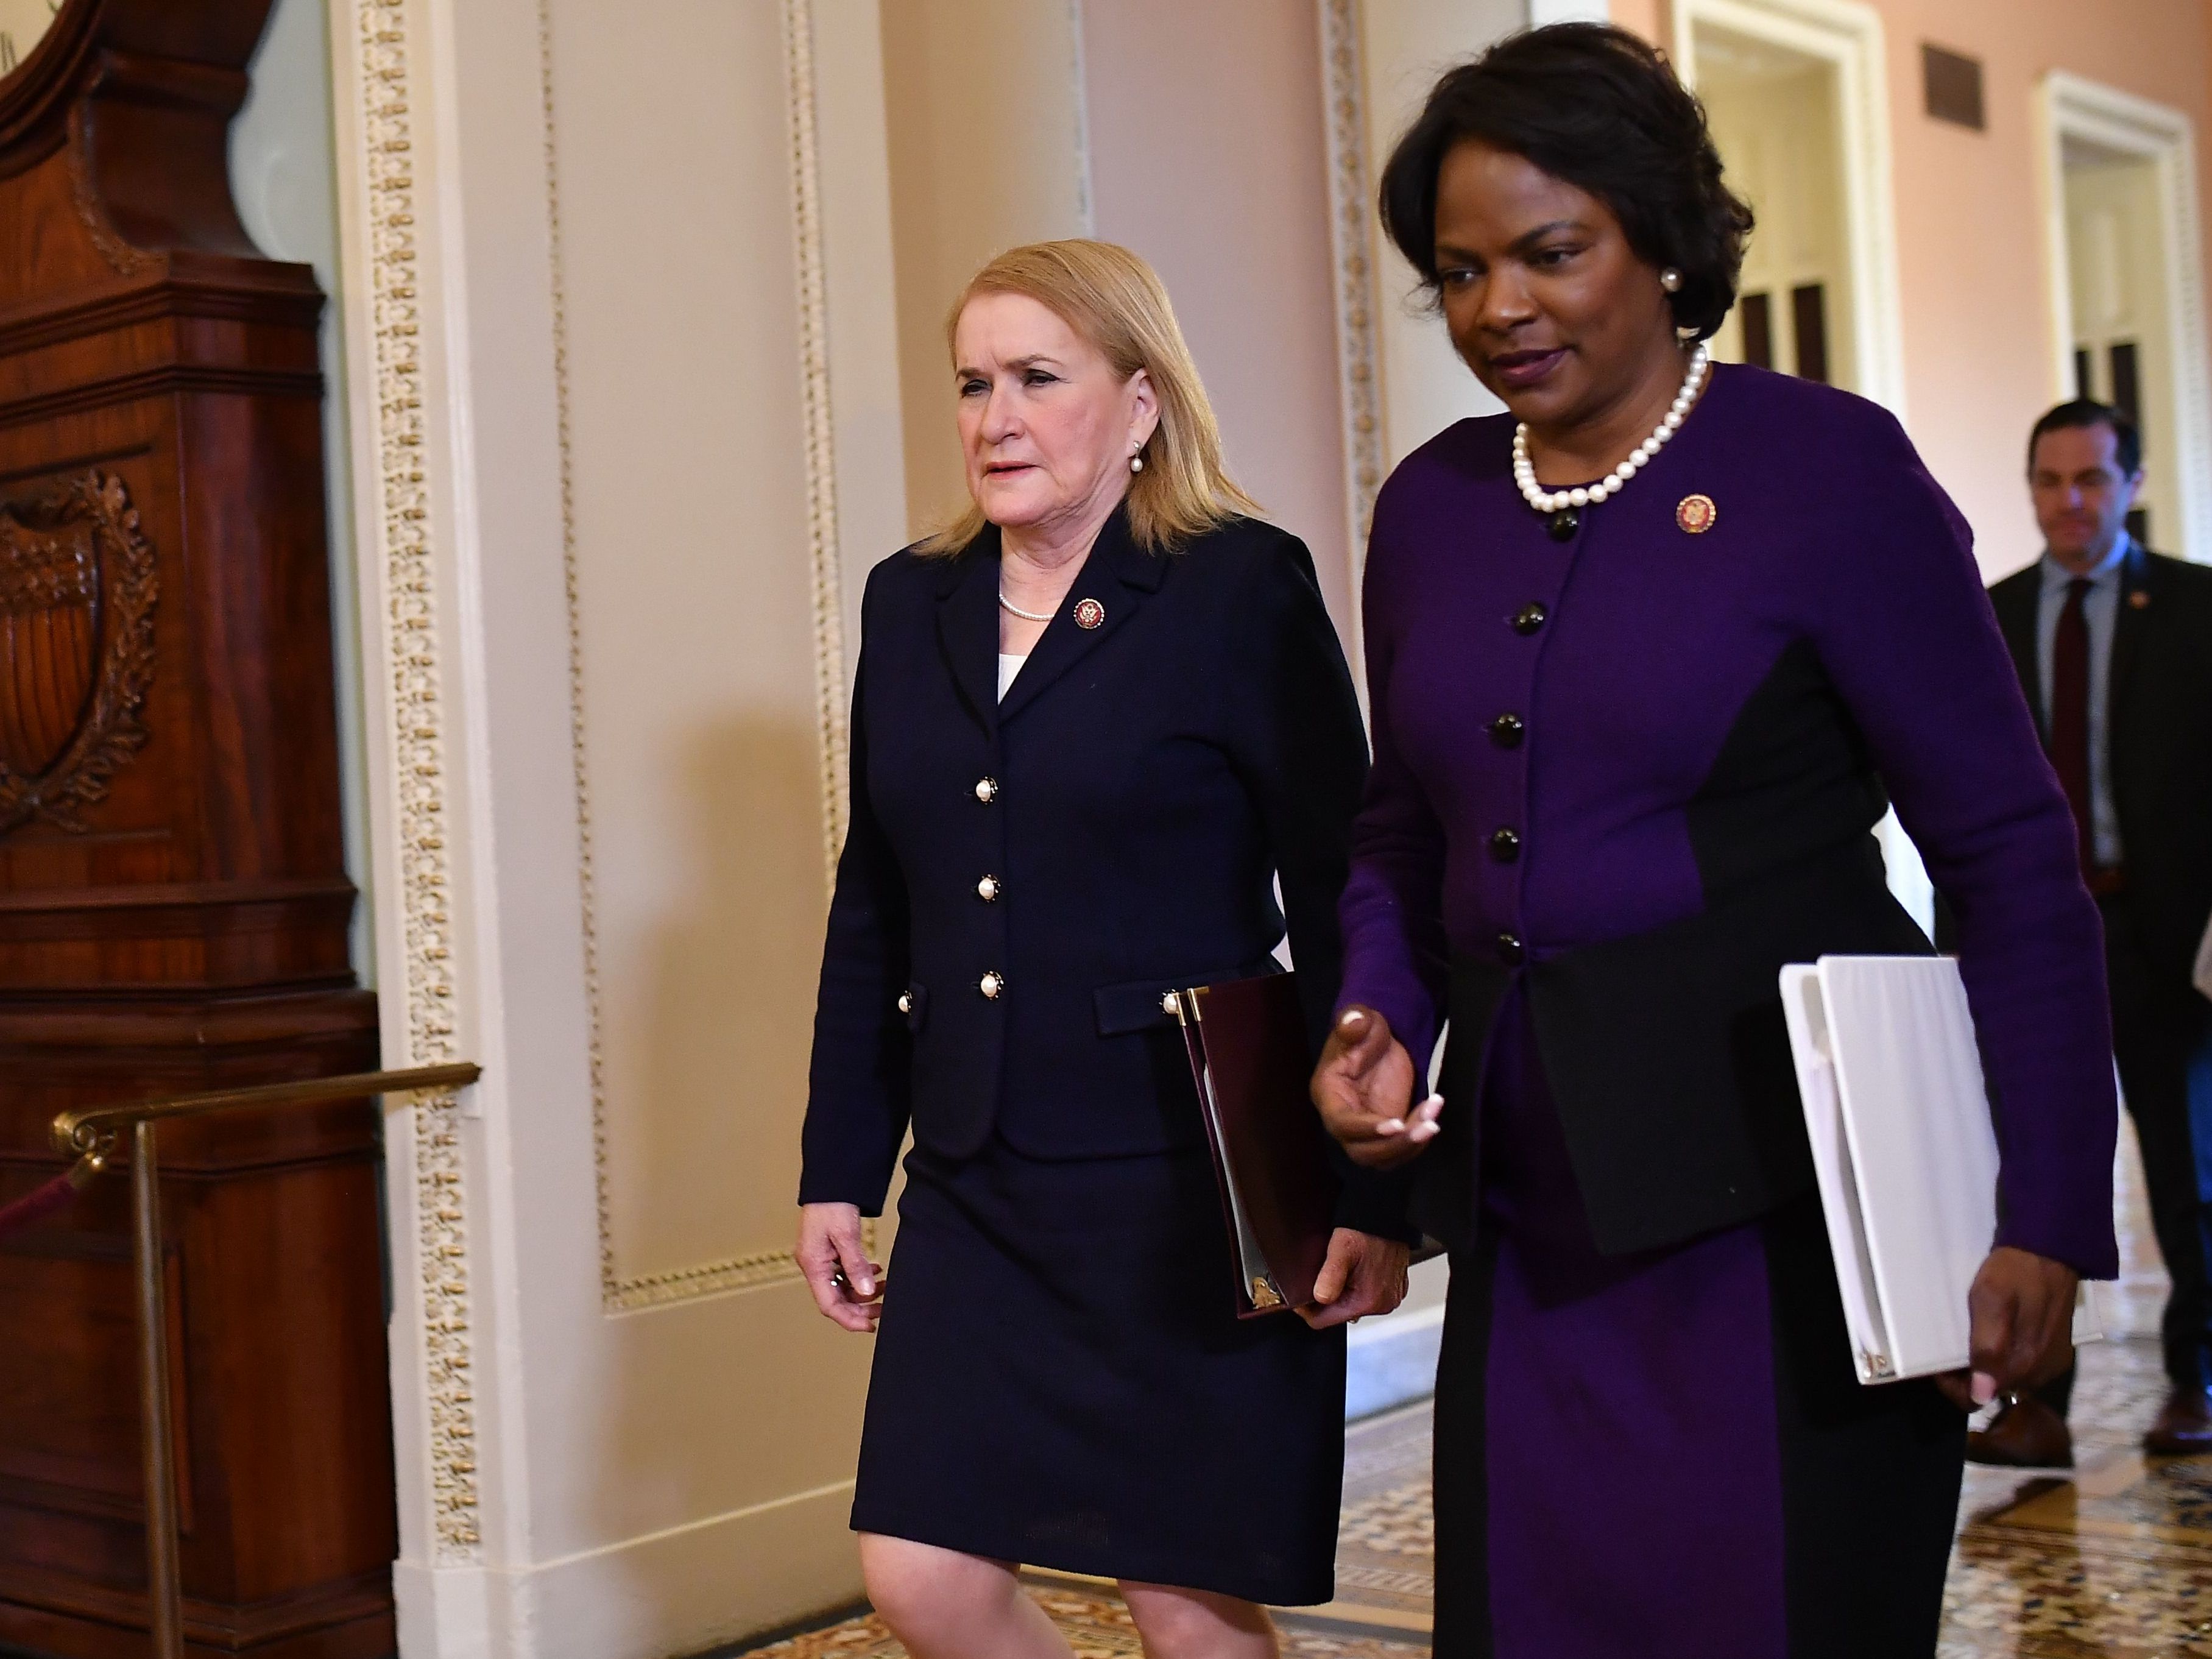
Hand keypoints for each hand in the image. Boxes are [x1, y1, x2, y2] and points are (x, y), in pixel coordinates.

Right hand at [797, 1202, 884, 1332]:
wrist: (831, 1182)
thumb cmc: (833, 1204)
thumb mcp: (846, 1235)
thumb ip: (856, 1265)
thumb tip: (867, 1293)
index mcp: (813, 1265)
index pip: (829, 1305)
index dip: (849, 1319)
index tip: (871, 1326)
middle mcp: (815, 1266)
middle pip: (836, 1300)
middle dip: (860, 1308)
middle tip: (884, 1309)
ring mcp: (822, 1260)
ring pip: (842, 1288)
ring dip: (863, 1292)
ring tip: (885, 1287)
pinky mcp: (830, 1252)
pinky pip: (844, 1273)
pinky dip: (860, 1276)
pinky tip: (877, 1271)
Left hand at [1300, 1227, 1412, 1329]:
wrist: (1386, 1215)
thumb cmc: (1367, 1228)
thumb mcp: (1342, 1249)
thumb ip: (1330, 1277)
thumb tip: (1319, 1298)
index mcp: (1369, 1300)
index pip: (1325, 1321)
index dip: (1307, 1310)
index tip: (1299, 1297)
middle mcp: (1383, 1304)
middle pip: (1339, 1314)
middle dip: (1326, 1299)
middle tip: (1321, 1276)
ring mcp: (1390, 1297)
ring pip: (1352, 1305)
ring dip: (1341, 1292)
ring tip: (1338, 1270)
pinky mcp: (1393, 1289)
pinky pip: (1366, 1295)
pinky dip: (1356, 1286)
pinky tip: (1353, 1270)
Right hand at [1311, 1005, 1439, 1168]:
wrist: (1381, 1043)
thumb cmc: (1365, 1032)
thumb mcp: (1361, 1021)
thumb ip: (1354, 1021)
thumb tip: (1353, 1022)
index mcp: (1329, 1095)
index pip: (1341, 1123)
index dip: (1365, 1129)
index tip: (1396, 1123)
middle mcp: (1343, 1120)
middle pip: (1361, 1152)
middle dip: (1394, 1146)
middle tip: (1426, 1127)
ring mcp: (1366, 1129)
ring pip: (1382, 1158)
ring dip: (1409, 1146)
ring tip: (1433, 1123)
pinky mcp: (1386, 1131)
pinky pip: (1399, 1149)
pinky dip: (1418, 1139)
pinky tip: (1433, 1113)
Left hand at [1934, 1246, 2079, 1411]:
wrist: (2051, 1248)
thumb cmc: (2015, 1272)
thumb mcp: (1991, 1301)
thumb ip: (1988, 1346)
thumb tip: (1982, 1395)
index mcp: (2024, 1364)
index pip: (1979, 1399)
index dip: (1954, 1387)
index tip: (1939, 1365)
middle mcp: (2041, 1372)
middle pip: (1994, 1391)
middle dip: (1969, 1376)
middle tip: (1951, 1349)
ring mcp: (2051, 1362)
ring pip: (2009, 1380)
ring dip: (1987, 1367)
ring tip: (1970, 1340)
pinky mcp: (2056, 1351)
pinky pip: (2024, 1366)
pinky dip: (2005, 1358)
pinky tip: (1995, 1336)